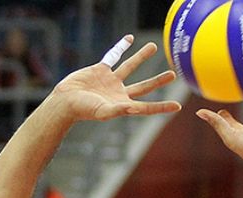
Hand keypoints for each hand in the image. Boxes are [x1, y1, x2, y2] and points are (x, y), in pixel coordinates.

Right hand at [53, 35, 180, 121]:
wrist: (64, 101)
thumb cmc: (83, 110)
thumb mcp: (102, 112)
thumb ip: (117, 110)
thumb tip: (132, 108)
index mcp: (123, 106)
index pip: (147, 107)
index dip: (162, 107)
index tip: (177, 106)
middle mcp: (120, 93)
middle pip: (144, 86)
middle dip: (158, 80)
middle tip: (173, 74)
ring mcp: (111, 81)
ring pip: (130, 66)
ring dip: (142, 57)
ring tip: (154, 47)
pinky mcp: (100, 70)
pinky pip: (113, 56)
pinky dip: (121, 47)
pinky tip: (129, 39)